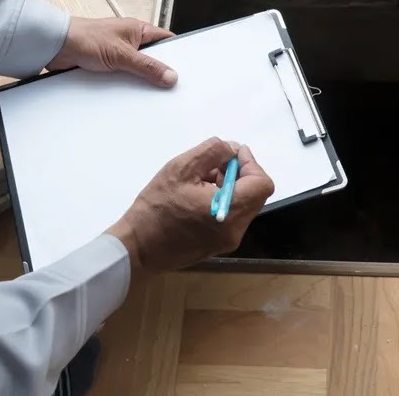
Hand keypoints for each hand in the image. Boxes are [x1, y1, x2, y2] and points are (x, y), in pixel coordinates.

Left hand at [47, 17, 176, 86]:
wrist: (55, 46)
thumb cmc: (85, 38)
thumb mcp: (122, 54)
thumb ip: (147, 66)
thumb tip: (170, 76)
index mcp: (138, 30)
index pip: (165, 40)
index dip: (177, 53)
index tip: (186, 69)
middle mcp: (130, 41)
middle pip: (153, 58)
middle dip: (159, 72)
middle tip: (170, 87)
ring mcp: (118, 54)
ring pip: (137, 70)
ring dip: (140, 81)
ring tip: (150, 94)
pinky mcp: (106, 66)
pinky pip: (123, 78)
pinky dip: (126, 86)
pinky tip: (129, 96)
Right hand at [106, 138, 274, 271]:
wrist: (137, 249)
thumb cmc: (155, 208)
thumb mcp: (181, 168)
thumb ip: (212, 152)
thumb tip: (232, 150)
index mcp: (229, 212)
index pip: (261, 183)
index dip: (250, 163)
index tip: (230, 154)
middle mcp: (235, 230)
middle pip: (254, 194)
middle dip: (237, 173)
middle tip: (211, 165)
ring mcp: (228, 240)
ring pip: (243, 204)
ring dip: (229, 186)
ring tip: (199, 180)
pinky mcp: (218, 245)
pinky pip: (232, 216)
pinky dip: (223, 200)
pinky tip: (197, 195)